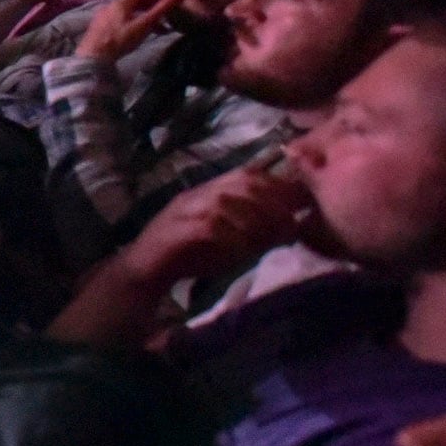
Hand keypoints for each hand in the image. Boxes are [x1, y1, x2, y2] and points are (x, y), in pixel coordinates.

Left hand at [75, 0, 176, 62]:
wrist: (92, 57)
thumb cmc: (121, 39)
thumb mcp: (144, 24)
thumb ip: (162, 9)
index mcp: (122, 2)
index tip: (171, 1)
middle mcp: (111, 4)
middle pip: (136, 1)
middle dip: (152, 8)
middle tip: (166, 17)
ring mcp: (104, 15)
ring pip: (128, 12)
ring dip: (144, 17)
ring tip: (157, 29)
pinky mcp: (100, 26)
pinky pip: (120, 19)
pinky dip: (133, 22)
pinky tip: (138, 34)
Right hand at [120, 162, 311, 288]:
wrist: (144, 271)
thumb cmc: (188, 256)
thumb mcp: (229, 241)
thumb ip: (255, 231)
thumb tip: (291, 227)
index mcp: (210, 192)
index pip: (249, 174)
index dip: (279, 184)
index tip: (301, 202)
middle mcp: (198, 194)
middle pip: (242, 182)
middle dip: (272, 201)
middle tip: (289, 223)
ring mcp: (185, 210)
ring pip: (227, 201)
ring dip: (254, 219)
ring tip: (269, 238)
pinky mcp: (176, 230)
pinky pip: (210, 226)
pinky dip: (232, 237)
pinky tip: (244, 250)